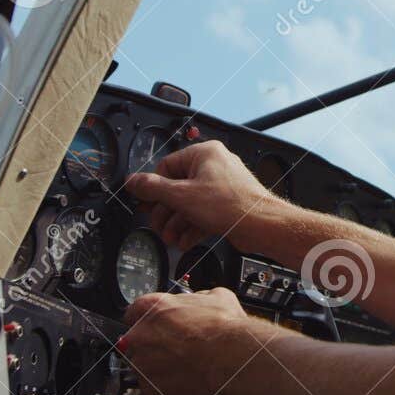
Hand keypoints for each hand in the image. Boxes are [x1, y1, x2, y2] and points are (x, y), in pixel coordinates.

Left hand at [116, 288, 264, 394]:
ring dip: (156, 371)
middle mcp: (139, 335)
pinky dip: (161, 394)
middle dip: (152, 348)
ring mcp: (141, 365)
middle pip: (135, 343)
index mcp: (152, 308)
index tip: (159, 330)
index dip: (149, 323)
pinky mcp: (149, 391)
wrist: (235, 359)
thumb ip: (197, 298)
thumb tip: (199, 300)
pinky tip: (181, 388)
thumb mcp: (218, 297)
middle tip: (176, 352)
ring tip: (183, 372)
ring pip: (141, 369)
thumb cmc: (226, 329)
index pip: (134, 313)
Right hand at [125, 140, 277, 251]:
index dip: (153, 188)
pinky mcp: (227, 203)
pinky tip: (184, 241)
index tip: (145, 204)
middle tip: (158, 225)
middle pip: (177, 187)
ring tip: (170, 238)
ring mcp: (222, 185)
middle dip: (166, 212)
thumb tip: (133, 181)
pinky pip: (203, 212)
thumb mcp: (182, 196)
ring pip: (190, 203)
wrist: (262, 225)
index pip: (166, 166)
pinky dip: (192, 226)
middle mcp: (213, 166)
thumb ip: (153, 188)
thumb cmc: (231, 204)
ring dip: (177, 223)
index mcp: (203, 154)